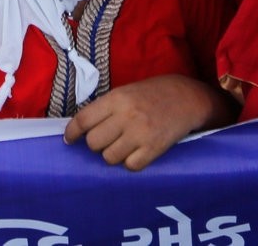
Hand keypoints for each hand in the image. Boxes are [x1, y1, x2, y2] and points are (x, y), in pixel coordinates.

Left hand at [63, 74, 216, 170]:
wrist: (187, 98)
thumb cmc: (152, 94)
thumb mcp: (126, 92)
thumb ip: (105, 108)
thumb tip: (80, 128)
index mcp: (117, 99)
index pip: (83, 120)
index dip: (72, 132)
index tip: (69, 139)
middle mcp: (126, 116)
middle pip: (93, 142)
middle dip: (96, 143)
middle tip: (106, 139)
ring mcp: (141, 134)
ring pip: (109, 158)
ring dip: (112, 154)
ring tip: (123, 145)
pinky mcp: (154, 149)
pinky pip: (130, 166)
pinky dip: (130, 163)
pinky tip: (136, 152)